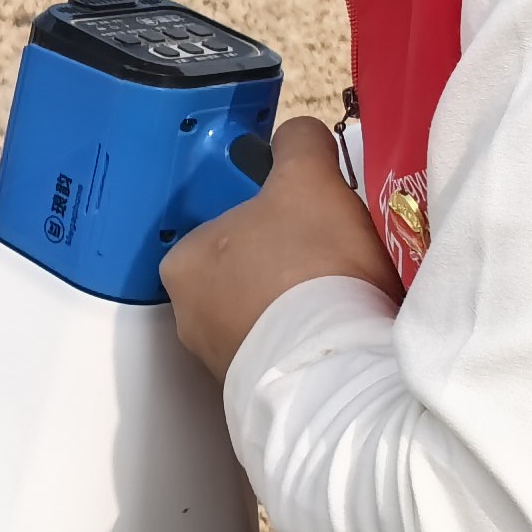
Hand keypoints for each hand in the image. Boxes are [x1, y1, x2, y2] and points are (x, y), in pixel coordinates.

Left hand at [162, 117, 393, 379]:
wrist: (337, 368)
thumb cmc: (309, 267)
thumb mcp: (307, 179)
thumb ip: (297, 146)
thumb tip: (298, 135)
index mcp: (184, 263)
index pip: (223, 226)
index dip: (270, 218)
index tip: (307, 224)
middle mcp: (190, 318)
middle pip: (246, 274)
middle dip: (286, 266)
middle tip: (333, 259)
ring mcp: (222, 363)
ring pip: (267, 319)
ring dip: (302, 308)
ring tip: (346, 299)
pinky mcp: (260, 396)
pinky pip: (287, 357)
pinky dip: (312, 344)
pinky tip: (344, 334)